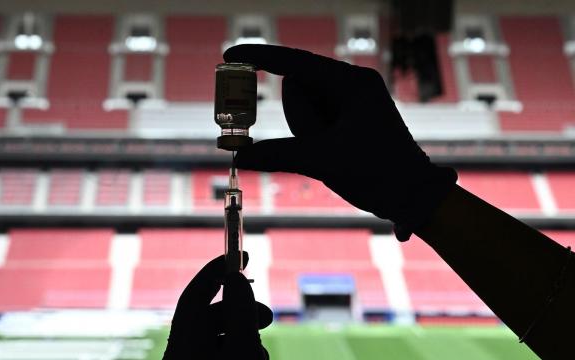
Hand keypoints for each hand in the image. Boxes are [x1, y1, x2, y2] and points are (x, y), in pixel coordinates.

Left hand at [163, 253, 271, 359]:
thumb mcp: (242, 349)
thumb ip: (240, 314)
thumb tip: (235, 278)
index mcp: (182, 344)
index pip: (194, 295)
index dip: (216, 271)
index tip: (242, 256)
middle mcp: (180, 354)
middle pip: (208, 317)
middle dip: (241, 311)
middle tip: (267, 316)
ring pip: (217, 337)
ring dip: (243, 334)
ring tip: (261, 350)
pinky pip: (219, 353)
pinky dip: (238, 350)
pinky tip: (256, 358)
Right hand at [223, 44, 456, 239]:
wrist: (413, 197)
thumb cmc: (380, 174)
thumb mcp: (324, 162)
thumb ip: (278, 155)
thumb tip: (240, 156)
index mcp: (352, 83)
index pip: (296, 62)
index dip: (260, 57)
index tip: (229, 53)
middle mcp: (351, 86)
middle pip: (298, 91)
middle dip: (300, 121)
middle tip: (321, 146)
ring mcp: (349, 103)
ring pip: (303, 110)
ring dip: (306, 134)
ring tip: (334, 155)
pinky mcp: (347, 120)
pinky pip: (313, 123)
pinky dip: (312, 139)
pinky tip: (335, 156)